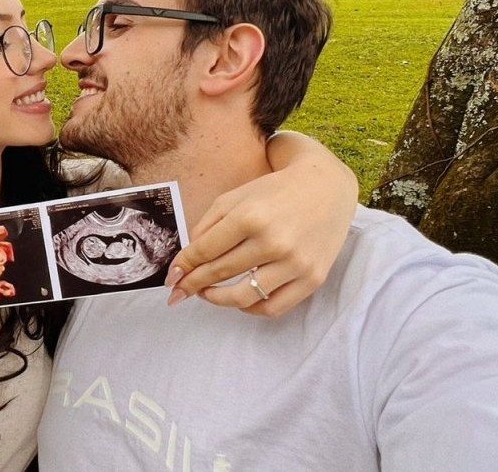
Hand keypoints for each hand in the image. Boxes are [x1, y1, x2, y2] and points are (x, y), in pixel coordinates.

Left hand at [166, 138, 357, 316]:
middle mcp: (274, 241)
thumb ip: (207, 226)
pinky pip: (273, 308)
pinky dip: (250, 308)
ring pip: (243, 297)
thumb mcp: (235, 198)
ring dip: (217, 299)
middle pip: (220, 273)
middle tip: (178, 291)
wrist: (326, 188)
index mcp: (250, 216)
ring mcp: (295, 263)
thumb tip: (186, 260)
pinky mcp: (313, 279)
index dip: (183, 266)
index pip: (205, 250)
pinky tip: (239, 299)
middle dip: (192, 284)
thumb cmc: (274, 192)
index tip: (171, 276)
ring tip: (206, 294)